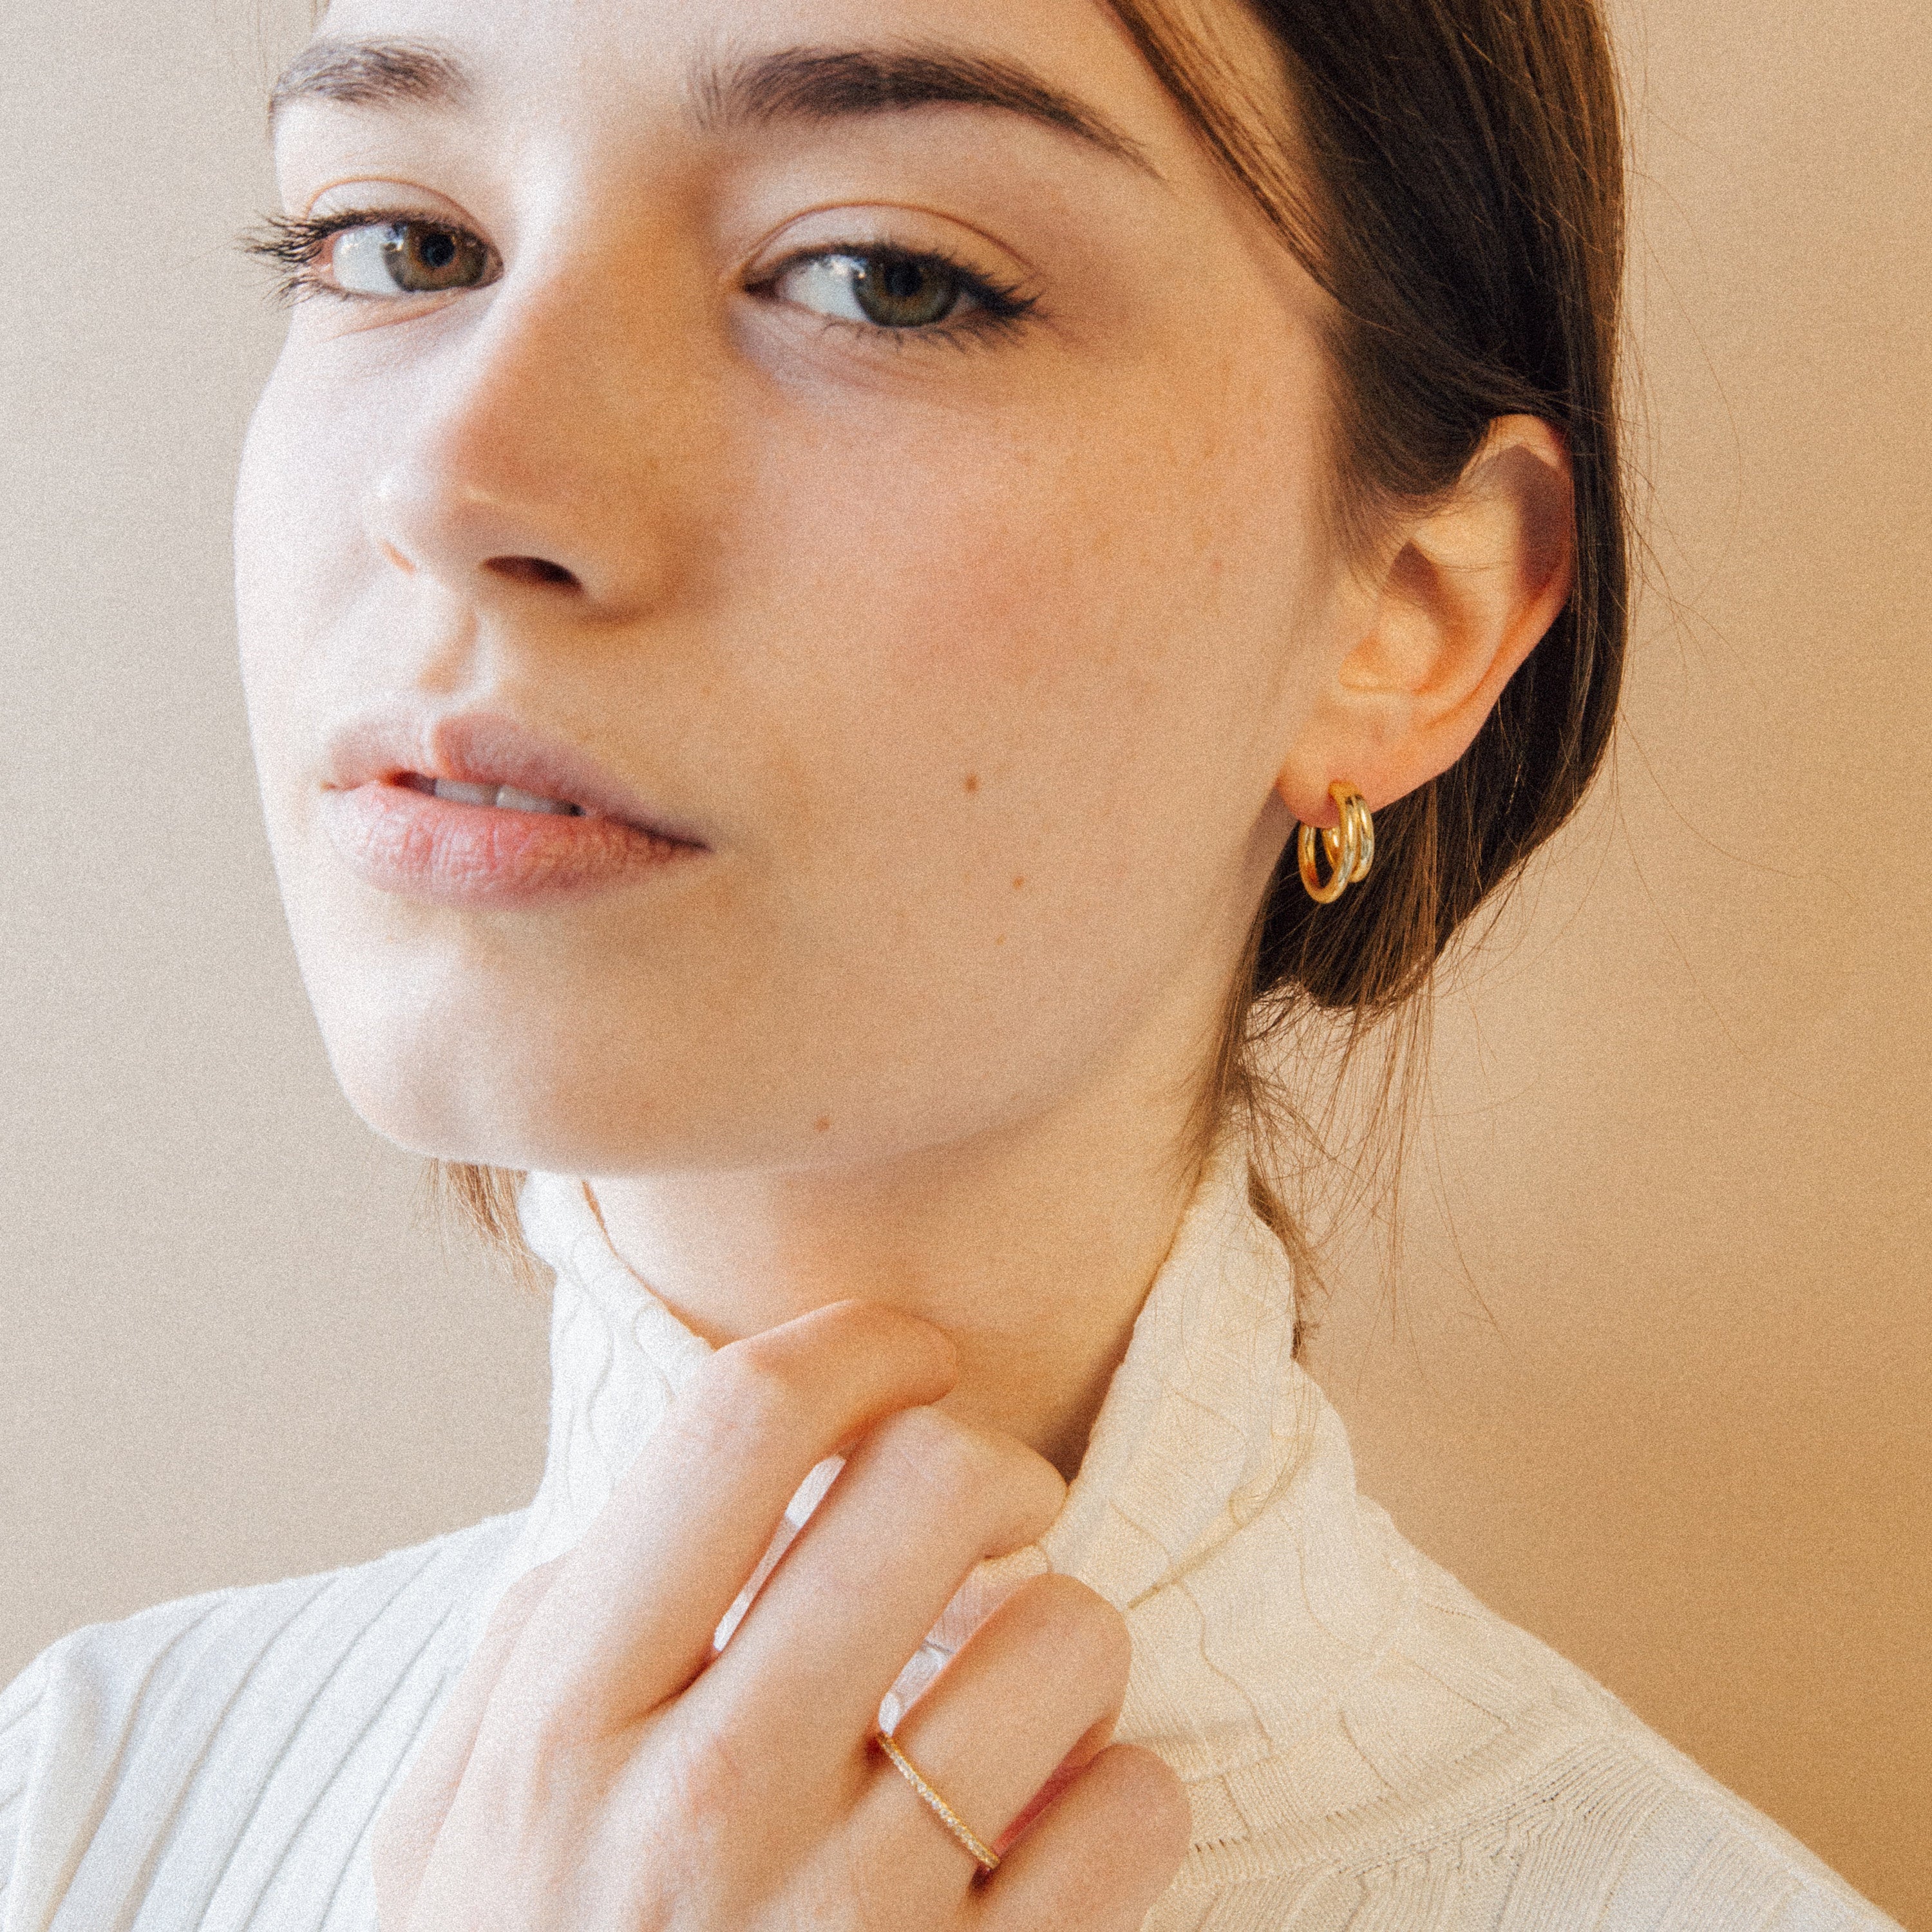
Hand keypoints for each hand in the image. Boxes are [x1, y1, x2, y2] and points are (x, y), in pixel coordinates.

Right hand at [372, 1300, 1189, 1928]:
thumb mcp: (450, 1825)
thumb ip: (536, 1643)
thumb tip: (671, 1497)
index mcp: (565, 1723)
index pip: (741, 1425)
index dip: (855, 1343)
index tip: (904, 1356)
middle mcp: (706, 1804)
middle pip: (932, 1487)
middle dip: (991, 1463)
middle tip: (989, 1511)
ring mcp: (851, 1921)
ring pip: (1064, 1637)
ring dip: (1059, 1638)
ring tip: (1008, 1690)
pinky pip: (1133, 1812)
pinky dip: (1118, 1792)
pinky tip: (1051, 1823)